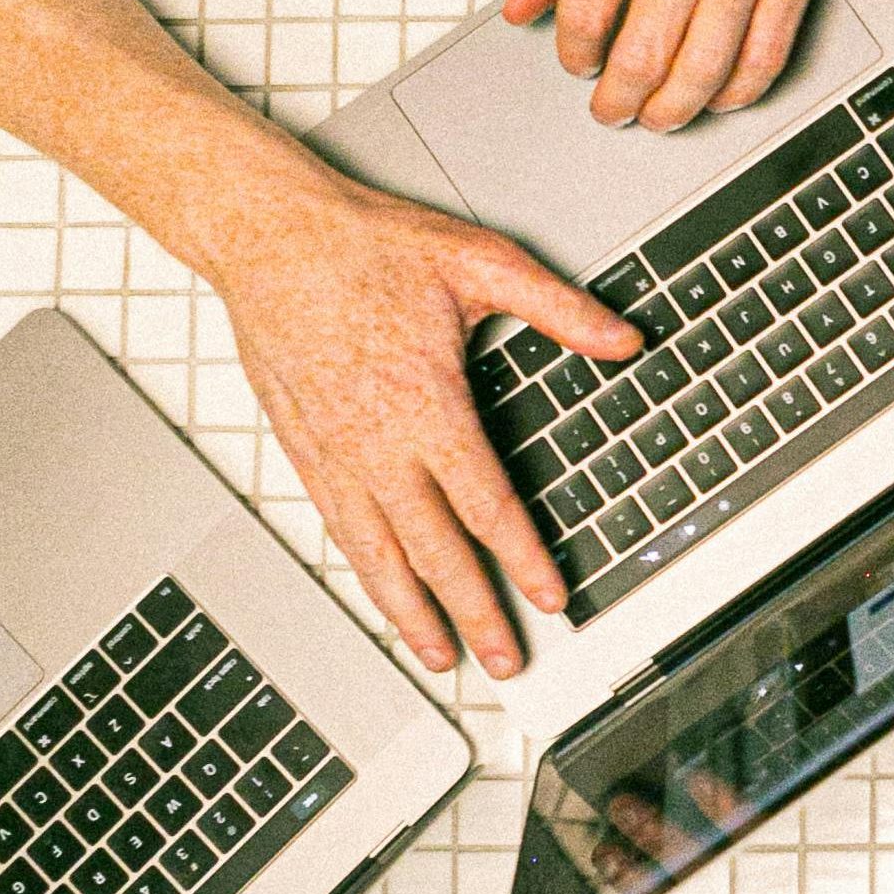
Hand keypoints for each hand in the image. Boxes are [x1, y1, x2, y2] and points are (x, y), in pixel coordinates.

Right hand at [211, 162, 642, 677]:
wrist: (268, 234)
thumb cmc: (368, 245)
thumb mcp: (480, 263)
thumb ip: (559, 310)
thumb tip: (624, 339)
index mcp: (426, 405)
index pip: (486, 505)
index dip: (522, 560)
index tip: (551, 599)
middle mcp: (376, 442)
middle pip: (434, 550)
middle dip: (474, 612)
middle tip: (506, 659)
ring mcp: (333, 451)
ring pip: (377, 553)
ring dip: (412, 610)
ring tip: (440, 655)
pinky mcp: (302, 447)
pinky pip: (339, 526)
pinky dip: (365, 571)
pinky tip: (384, 592)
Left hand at [506, 0, 861, 132]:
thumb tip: (522, 8)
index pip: (584, 17)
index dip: (574, 55)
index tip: (579, 63)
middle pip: (642, 59)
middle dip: (618, 101)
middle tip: (612, 110)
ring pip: (705, 71)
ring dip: (674, 109)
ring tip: (659, 116)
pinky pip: (767, 55)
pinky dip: (740, 91)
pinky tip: (720, 95)